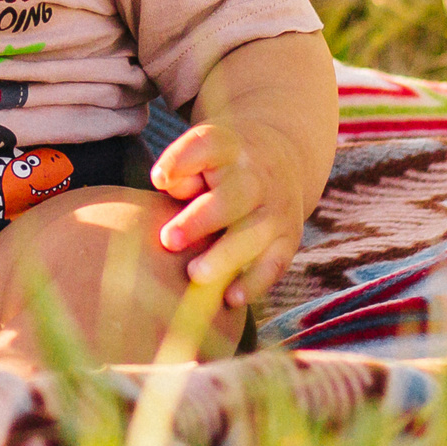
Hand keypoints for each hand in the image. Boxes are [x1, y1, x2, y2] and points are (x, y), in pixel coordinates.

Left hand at [150, 120, 314, 309]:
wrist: (282, 159)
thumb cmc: (222, 164)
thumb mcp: (205, 151)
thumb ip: (183, 169)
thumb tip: (168, 186)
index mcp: (230, 148)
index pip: (206, 146)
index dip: (181, 160)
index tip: (157, 180)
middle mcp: (257, 177)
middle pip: (232, 197)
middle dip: (201, 220)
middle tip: (168, 240)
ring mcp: (276, 209)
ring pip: (254, 234)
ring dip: (225, 257)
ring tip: (195, 275)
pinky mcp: (289, 238)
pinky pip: (274, 264)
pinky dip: (254, 283)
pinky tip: (230, 298)